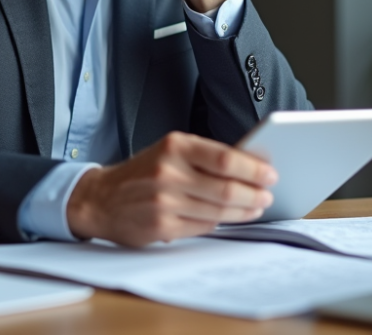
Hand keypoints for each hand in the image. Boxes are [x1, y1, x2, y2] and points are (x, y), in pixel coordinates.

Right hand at [65, 131, 276, 247]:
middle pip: (226, 188)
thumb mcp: (168, 152)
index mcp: (174, 146)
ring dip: (243, 211)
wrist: (101, 199)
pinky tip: (228, 218)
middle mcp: (168, 172)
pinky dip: (220, 222)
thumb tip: (248, 166)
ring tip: (254, 207)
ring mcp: (164, 201)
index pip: (225, 158)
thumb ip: (203, 157)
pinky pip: (203, 226)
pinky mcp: (162, 226)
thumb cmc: (141, 174)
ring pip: (218, 210)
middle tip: (267, 195)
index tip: (270, 174)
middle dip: (253, 194)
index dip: (253, 168)